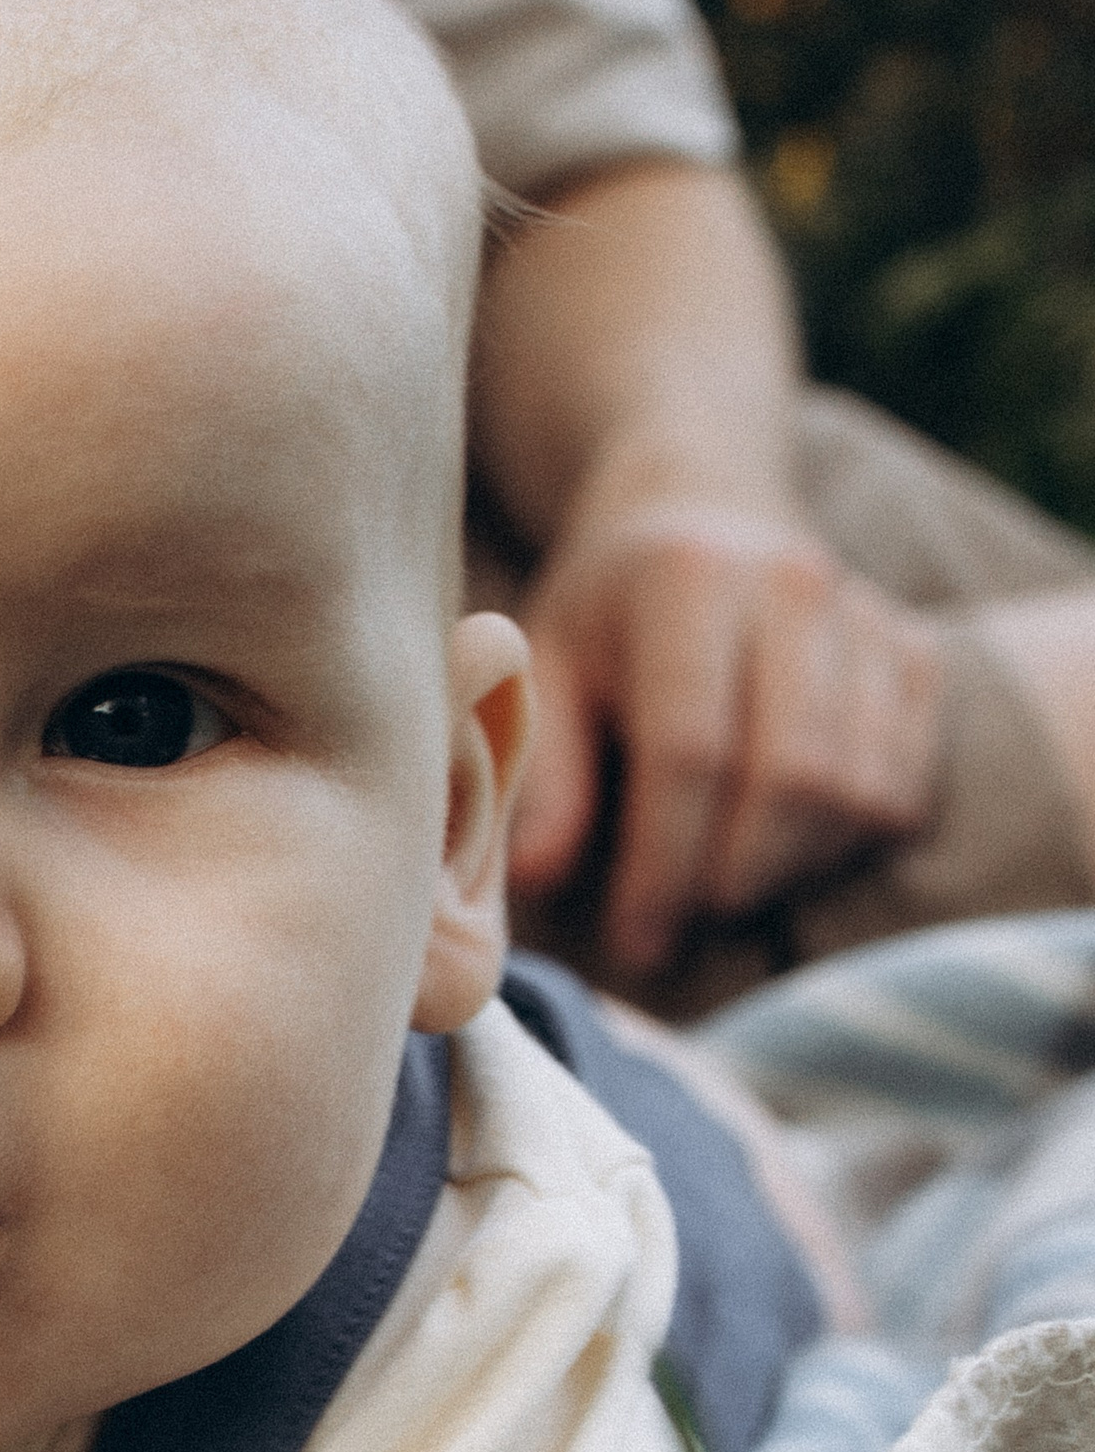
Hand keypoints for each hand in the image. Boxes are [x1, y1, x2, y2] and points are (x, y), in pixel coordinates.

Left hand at [509, 499, 943, 977]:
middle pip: (790, 777)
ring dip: (787, 871)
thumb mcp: (544, 668)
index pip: (690, 750)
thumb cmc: (606, 612)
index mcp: (685, 579)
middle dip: (731, 878)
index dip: (663, 863)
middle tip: (678, 924)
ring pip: (856, 791)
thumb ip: (546, 771)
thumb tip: (535, 878)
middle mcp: (792, 584)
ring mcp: (867, 615)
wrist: (700, 514)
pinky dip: (845, 844)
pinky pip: (902, 785)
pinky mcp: (916, 653)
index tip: (634, 938)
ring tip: (719, 889)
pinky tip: (779, 848)